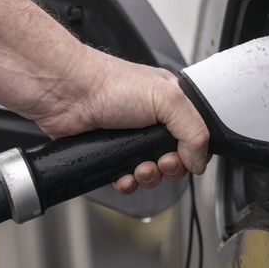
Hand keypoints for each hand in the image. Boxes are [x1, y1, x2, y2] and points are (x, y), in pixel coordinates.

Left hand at [1, 44, 209, 194]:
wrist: (68, 95)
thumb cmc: (109, 84)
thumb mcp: (168, 99)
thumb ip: (193, 131)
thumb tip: (200, 160)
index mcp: (169, 104)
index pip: (193, 137)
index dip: (192, 153)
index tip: (183, 157)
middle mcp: (151, 122)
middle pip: (174, 160)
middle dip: (169, 168)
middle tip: (160, 162)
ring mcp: (129, 140)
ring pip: (150, 173)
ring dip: (148, 177)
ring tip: (139, 169)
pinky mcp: (109, 155)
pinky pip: (126, 179)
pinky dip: (127, 183)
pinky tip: (122, 176)